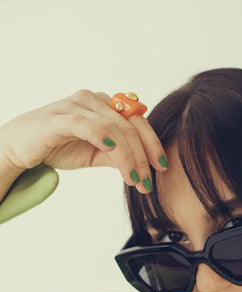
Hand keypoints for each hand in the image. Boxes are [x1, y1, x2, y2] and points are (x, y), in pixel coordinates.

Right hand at [0, 90, 167, 194]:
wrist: (19, 147)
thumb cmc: (57, 146)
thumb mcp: (95, 154)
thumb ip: (118, 156)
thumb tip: (142, 167)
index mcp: (105, 106)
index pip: (138, 122)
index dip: (153, 144)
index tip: (162, 168)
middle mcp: (94, 100)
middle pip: (130, 126)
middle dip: (144, 156)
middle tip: (148, 182)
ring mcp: (77, 105)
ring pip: (114, 128)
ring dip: (128, 157)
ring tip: (134, 179)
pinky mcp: (60, 117)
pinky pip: (88, 125)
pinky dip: (104, 138)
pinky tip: (114, 153)